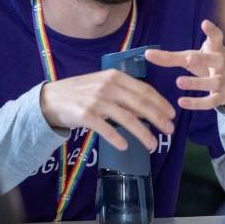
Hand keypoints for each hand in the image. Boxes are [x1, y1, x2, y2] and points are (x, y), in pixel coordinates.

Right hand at [40, 70, 175, 151]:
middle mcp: (108, 86)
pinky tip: (125, 146)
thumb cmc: (82, 92)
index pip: (144, 90)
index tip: (172, 115)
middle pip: (140, 104)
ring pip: (126, 118)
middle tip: (170, 131)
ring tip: (152, 145)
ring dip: (143, 133)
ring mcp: (96, 100)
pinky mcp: (85, 115)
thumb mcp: (104, 86)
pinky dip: (117, 138)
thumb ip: (124, 94)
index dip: (160, 103)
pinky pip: (106, 129)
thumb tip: (148, 110)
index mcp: (115, 76)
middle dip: (158, 119)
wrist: (52, 99)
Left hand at [145, 20, 224, 111]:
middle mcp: (222, 64)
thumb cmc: (209, 63)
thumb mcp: (192, 56)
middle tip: (189, 58)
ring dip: (196, 83)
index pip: (217, 37)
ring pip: (212, 82)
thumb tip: (146, 54)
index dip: (211, 31)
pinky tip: (181, 102)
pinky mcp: (222, 96)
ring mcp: (223, 80)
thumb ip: (170, 57)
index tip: (205, 23)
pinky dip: (196, 103)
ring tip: (179, 82)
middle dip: (202, 59)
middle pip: (215, 60)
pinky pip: (210, 102)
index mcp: (216, 50)